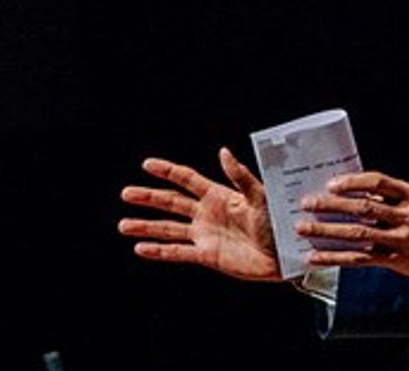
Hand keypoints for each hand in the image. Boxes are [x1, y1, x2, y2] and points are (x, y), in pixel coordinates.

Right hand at [117, 147, 282, 281]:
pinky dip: (159, 251)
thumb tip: (223, 151)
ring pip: (169, 228)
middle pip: (171, 202)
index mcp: (218, 195)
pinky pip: (178, 253)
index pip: (186, 179)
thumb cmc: (278, 223)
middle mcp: (207, 213)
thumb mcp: (260, 197)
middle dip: (148, 197)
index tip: (147, 164)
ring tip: (122, 224)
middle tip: (125, 193)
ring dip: (146, 226)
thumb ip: (240, 177)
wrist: (286, 256)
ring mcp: (205, 234)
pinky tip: (140, 248)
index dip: (167, 171)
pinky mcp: (207, 255)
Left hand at [298, 170, 408, 279]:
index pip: (377, 182)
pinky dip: (335, 257)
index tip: (330, 184)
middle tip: (307, 203)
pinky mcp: (394, 260)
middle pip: (363, 208)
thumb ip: (386, 195)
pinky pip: (359, 259)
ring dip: (327, 231)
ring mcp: (400, 239)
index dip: (352, 182)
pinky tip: (316, 257)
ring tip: (303, 228)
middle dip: (331, 205)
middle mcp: (405, 216)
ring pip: (357, 234)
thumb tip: (346, 189)